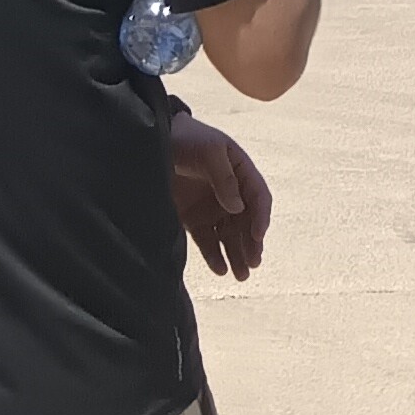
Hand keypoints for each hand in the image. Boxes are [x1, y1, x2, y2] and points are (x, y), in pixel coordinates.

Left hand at [168, 108, 273, 278]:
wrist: (153, 140)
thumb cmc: (186, 139)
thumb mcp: (209, 151)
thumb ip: (224, 178)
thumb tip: (237, 208)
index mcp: (240, 170)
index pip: (258, 197)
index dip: (261, 217)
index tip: (257, 236)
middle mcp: (229, 191)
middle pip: (246, 221)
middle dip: (251, 243)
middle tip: (253, 263)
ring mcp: (211, 206)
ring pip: (229, 235)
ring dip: (237, 254)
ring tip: (241, 275)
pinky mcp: (192, 218)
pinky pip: (207, 240)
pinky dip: (214, 255)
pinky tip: (220, 269)